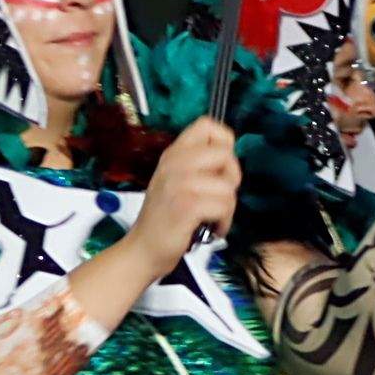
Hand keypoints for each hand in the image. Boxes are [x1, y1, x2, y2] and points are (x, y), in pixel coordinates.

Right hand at [131, 117, 242, 263]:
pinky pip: (224, 206)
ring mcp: (179, 183)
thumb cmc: (165, 218)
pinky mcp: (186, 206)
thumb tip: (230, 156)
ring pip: (228, 186)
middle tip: (218, 196)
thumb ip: (198, 165)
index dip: (224, 143)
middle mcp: (175, 164)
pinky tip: (209, 228)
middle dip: (231, 179)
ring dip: (227, 208)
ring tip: (210, 217)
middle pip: (226, 154)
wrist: (143, 249)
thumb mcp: (175, 181)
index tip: (220, 166)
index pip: (207, 125)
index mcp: (174, 154)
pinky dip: (223, 223)